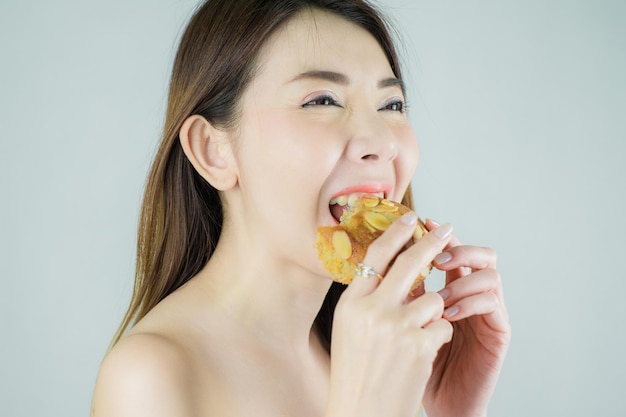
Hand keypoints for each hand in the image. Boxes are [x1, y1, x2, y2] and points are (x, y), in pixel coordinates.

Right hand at [326, 213, 453, 416]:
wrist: (363, 412)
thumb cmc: (356, 371)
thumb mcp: (350, 328)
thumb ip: (369, 298)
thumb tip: (396, 269)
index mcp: (350, 303)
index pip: (375, 256)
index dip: (395, 233)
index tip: (410, 217)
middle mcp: (371, 310)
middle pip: (409, 263)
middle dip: (432, 242)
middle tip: (447, 228)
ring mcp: (397, 327)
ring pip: (433, 297)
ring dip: (435, 310)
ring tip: (419, 332)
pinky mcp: (420, 346)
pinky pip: (443, 324)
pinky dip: (439, 335)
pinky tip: (424, 352)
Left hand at [422, 220, 510, 416]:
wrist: (435, 401)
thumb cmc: (414, 361)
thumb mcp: (404, 320)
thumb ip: (404, 291)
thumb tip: (384, 257)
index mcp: (453, 288)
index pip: (452, 250)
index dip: (440, 235)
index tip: (422, 223)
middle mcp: (474, 295)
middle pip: (482, 253)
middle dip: (460, 249)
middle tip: (438, 259)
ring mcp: (489, 313)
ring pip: (491, 274)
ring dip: (463, 281)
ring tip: (440, 298)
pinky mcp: (498, 332)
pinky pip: (494, 304)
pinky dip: (471, 303)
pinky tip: (449, 314)